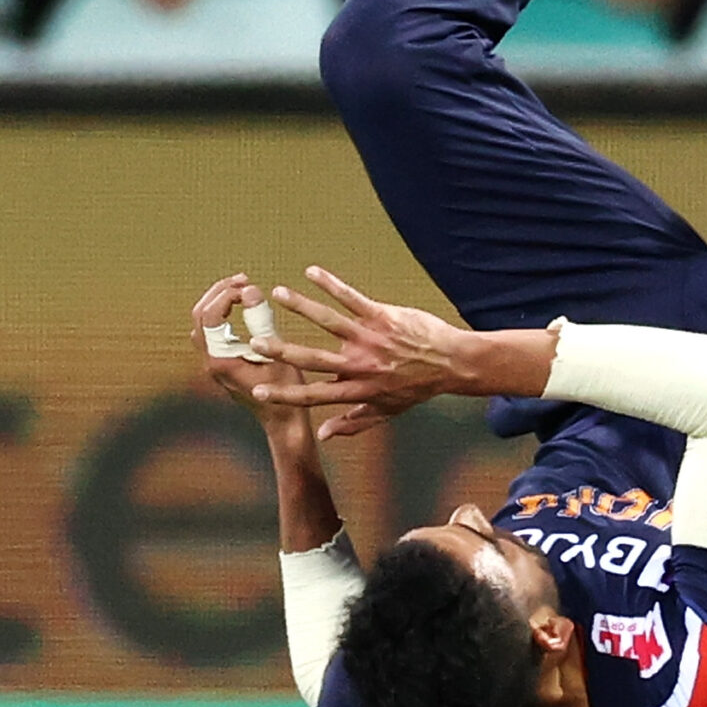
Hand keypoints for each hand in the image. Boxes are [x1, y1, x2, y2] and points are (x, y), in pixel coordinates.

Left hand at [190, 273, 310, 429]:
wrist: (283, 423)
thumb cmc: (286, 393)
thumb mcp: (278, 353)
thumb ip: (262, 322)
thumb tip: (250, 292)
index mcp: (221, 360)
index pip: (209, 316)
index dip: (226, 295)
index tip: (249, 287)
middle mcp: (211, 362)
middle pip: (200, 316)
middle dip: (220, 293)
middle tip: (244, 280)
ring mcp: (214, 364)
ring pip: (203, 324)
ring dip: (219, 301)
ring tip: (243, 289)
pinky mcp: (222, 364)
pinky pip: (213, 332)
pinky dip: (224, 314)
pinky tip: (243, 308)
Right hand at [246, 266, 491, 437]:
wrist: (451, 362)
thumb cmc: (417, 387)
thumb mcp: (387, 411)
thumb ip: (353, 423)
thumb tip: (322, 435)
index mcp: (357, 388)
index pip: (314, 395)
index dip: (285, 395)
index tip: (258, 391)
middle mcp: (360, 364)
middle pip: (313, 358)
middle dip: (282, 351)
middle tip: (254, 342)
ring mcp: (370, 337)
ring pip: (329, 320)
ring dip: (301, 306)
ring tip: (277, 293)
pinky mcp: (382, 315)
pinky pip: (352, 298)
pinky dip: (331, 284)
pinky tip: (312, 272)